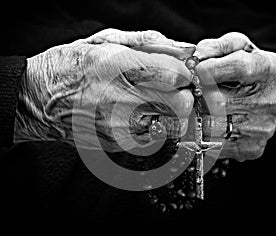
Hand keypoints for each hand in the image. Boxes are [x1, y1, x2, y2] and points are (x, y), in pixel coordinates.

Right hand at [14, 29, 194, 151]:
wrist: (40, 99)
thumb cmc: (71, 66)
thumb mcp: (104, 41)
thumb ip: (147, 43)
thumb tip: (181, 49)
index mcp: (117, 67)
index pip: (175, 75)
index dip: (185, 73)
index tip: (181, 72)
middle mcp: (119, 100)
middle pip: (180, 104)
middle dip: (184, 95)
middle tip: (172, 89)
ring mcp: (118, 127)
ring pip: (171, 125)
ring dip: (171, 112)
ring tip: (152, 101)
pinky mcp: (117, 144)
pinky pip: (152, 137)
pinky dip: (153, 126)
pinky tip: (137, 114)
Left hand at [194, 32, 275, 160]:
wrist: (267, 99)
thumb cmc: (248, 70)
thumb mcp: (238, 49)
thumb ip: (216, 47)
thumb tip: (194, 57)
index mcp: (269, 70)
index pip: (238, 67)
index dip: (209, 69)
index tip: (194, 70)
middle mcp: (269, 102)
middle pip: (218, 102)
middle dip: (195, 96)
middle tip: (187, 91)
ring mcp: (260, 128)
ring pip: (211, 126)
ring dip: (194, 116)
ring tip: (193, 106)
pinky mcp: (249, 147)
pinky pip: (213, 144)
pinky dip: (200, 134)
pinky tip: (202, 122)